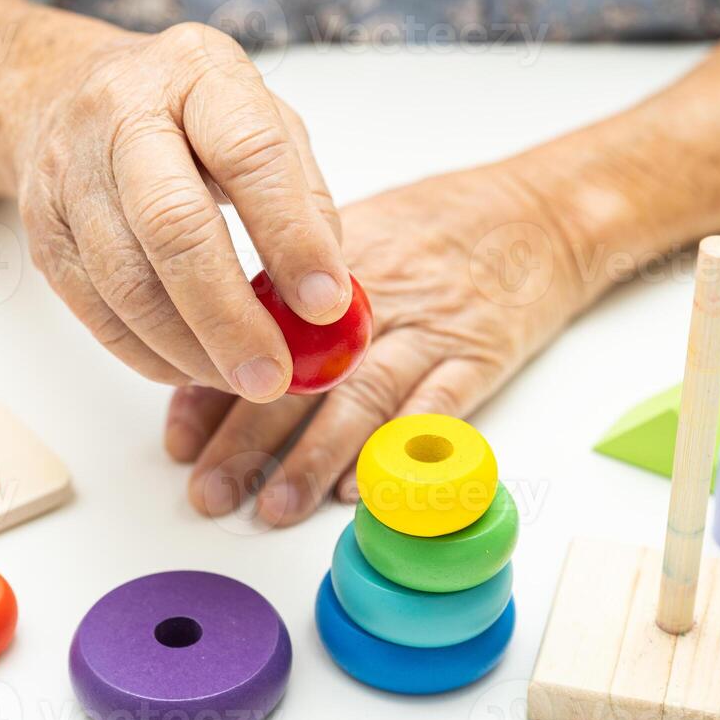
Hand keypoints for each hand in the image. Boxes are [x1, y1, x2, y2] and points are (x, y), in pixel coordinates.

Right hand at [11, 12, 350, 401]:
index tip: (327, 303)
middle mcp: (123, 113)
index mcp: (198, 73)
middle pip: (174, 227)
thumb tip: (328, 295)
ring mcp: (70, 173)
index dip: (291, 236)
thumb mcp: (260, 118)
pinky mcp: (43, 230)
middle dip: (230, 316)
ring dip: (191, 349)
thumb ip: (302, 196)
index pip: (250, 155)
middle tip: (275, 374)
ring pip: (127, 283)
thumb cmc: (183, 111)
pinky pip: (95, 311)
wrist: (59, 90)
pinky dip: (149, 354)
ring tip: (244, 378)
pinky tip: (193, 366)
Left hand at [166, 161, 596, 526]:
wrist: (539, 212)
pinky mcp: (479, 357)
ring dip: (312, 458)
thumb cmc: (438, 228)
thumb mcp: (355, 236)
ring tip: (274, 507)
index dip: (212, 389)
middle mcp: (372, 300)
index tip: (180, 441)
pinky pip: (433, 410)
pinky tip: (359, 489)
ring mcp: (428, 330)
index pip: (253, 333)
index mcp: (329, 269)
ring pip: (359, 399)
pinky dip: (395, 452)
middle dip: (246, 439)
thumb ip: (292, 291)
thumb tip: (215, 350)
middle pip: (298, 375)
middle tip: (210, 490)